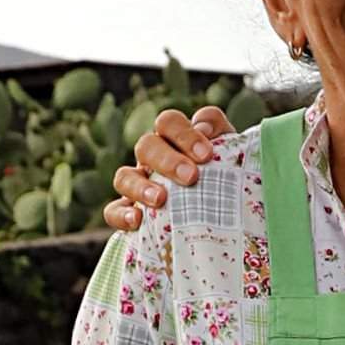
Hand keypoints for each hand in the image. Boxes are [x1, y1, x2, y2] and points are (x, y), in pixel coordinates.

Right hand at [104, 104, 232, 234]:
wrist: (221, 221)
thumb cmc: (226, 183)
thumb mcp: (232, 157)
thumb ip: (224, 136)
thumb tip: (203, 127)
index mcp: (175, 140)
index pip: (170, 123)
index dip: (185, 134)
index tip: (207, 155)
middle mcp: (152, 159)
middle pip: (146, 146)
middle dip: (167, 160)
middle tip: (191, 177)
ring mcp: (137, 185)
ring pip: (124, 176)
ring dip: (140, 186)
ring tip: (160, 200)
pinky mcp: (128, 213)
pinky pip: (112, 210)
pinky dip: (121, 214)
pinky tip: (137, 220)